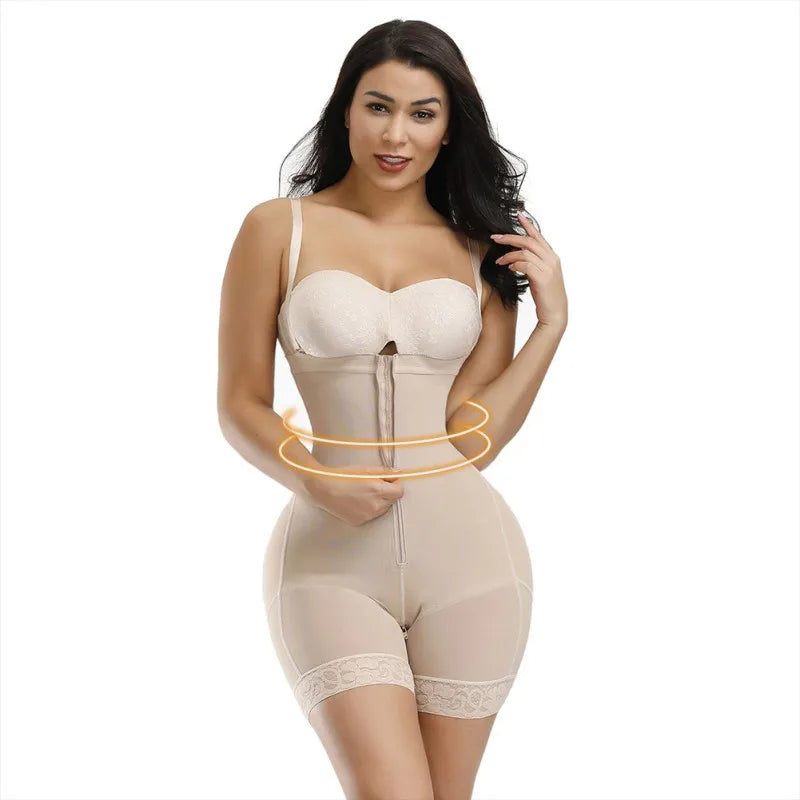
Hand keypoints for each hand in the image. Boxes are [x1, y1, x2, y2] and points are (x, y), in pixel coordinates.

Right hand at [302, 464, 403, 526]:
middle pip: (391, 501)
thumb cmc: (342, 477)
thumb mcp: (366, 469)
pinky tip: (357, 501)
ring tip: (363, 493)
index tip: (390, 481)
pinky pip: (370, 516)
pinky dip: (367, 509)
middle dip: (387, 493)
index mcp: (378, 491)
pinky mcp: (359, 521)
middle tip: (373, 485)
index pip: (399, 491)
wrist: (323, 489)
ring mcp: (367, 516)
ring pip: (382, 509)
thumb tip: (398, 473)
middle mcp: (375, 506)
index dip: (395, 485)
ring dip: (378, 502)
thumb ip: (385, 472)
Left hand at [490, 211, 567, 328]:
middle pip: (529, 241)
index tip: (518, 215)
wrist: (555, 314)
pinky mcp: (542, 278)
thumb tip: (517, 257)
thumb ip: (532, 264)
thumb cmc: (546, 296)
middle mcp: (552, 259)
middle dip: (510, 238)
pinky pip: (525, 265)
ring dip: (508, 255)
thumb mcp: (540, 276)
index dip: (528, 225)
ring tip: (499, 260)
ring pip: (525, 252)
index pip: (538, 236)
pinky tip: (509, 269)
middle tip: (495, 237)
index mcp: (552, 257)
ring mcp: (548, 268)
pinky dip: (514, 265)